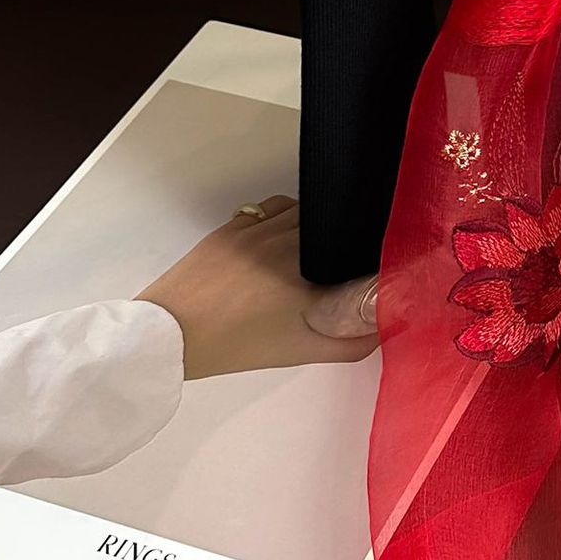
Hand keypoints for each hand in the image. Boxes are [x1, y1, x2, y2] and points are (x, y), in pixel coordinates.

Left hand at [137, 196, 378, 382]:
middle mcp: (285, 240)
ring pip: (302, 210)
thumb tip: (389, 328)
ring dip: (316, 223)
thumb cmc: (237, 346)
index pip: (353, 241)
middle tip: (349, 255)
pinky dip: (287, 216)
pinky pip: (273, 207)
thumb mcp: (300, 353)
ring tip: (318, 245)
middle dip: (344, 234)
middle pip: (331, 220)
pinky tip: (286, 237)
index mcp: (304, 269)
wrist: (171, 336)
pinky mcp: (233, 225)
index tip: (379, 257)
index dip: (371, 246)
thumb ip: (351, 344)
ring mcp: (256, 228)